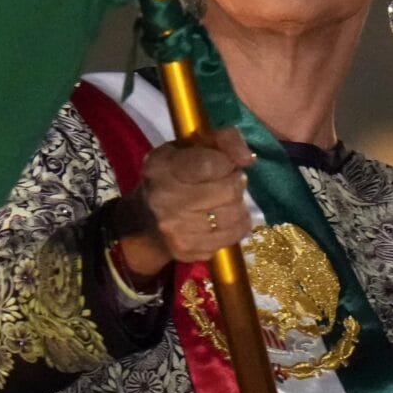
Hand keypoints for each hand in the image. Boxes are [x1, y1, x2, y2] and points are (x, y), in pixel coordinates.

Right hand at [114, 128, 260, 277]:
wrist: (144, 222)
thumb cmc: (172, 175)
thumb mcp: (189, 147)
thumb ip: (223, 140)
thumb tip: (249, 158)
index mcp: (162, 168)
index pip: (210, 164)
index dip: (226, 162)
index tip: (222, 163)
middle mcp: (166, 201)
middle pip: (228, 191)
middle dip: (235, 183)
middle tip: (227, 181)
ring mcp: (177, 231)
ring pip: (234, 215)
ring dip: (237, 204)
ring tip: (226, 200)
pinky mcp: (189, 252)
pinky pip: (233, 237)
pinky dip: (236, 225)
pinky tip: (224, 218)